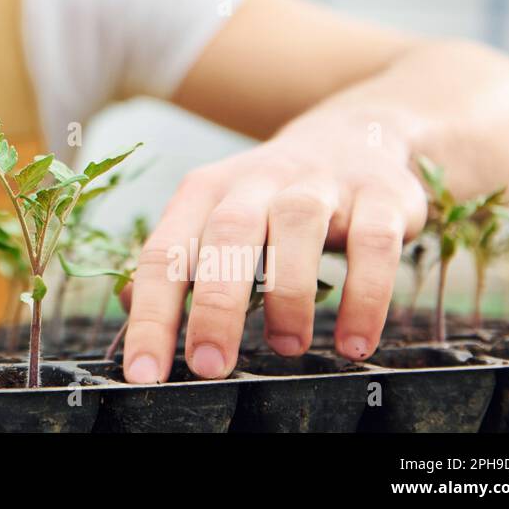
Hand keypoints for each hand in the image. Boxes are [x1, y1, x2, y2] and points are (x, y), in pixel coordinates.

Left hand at [121, 109, 426, 381]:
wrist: (353, 134)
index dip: (152, 315)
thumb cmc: (268, 199)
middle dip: (215, 304)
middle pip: (227, 233)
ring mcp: (319, 183)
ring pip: (297, 225)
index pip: (165, 253)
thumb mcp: (215, 216)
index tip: (144, 374)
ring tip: (287, 347)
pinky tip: (354, 344)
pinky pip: (373, 243)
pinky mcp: (379, 195)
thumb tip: (129, 305)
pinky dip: (366, 297)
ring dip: (290, 294)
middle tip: (210, 366)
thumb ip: (177, 259)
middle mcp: (256, 180)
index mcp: (205, 192)